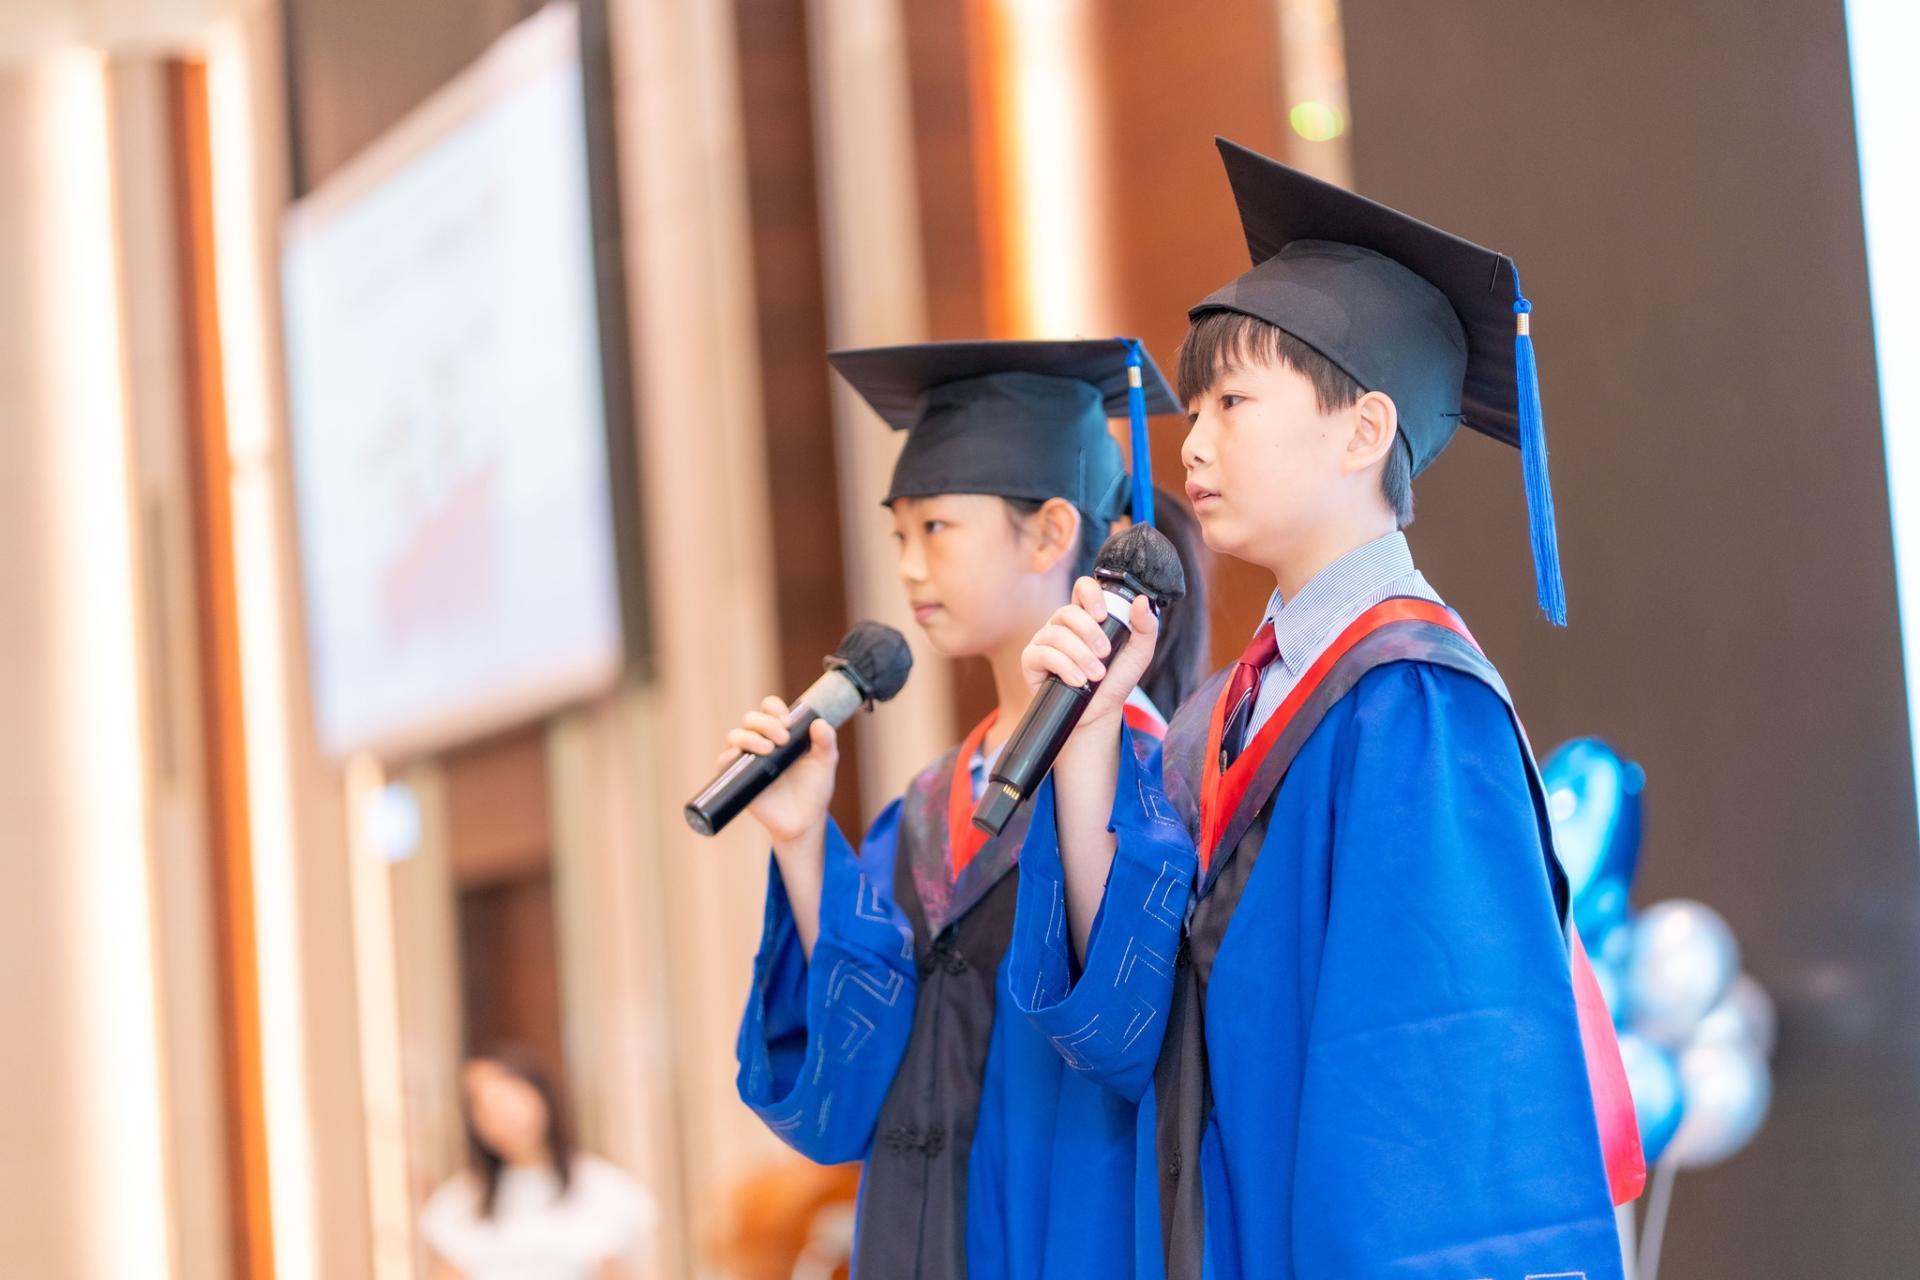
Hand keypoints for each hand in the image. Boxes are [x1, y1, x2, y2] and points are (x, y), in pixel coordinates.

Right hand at [718, 696, 838, 845]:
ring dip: (749, 737)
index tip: (788, 721)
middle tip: (783, 739)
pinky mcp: (738, 779)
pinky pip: (724, 762)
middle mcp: (760, 742)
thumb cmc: (813, 789)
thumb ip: (826, 742)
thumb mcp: (825, 763)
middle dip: (765, 724)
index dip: (774, 708)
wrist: (804, 820)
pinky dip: (729, 756)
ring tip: (769, 750)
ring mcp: (747, 760)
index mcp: (780, 733)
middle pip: (751, 719)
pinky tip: (741, 758)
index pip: (769, 708)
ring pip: (735, 736)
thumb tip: (819, 722)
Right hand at [1021, 576, 1159, 737]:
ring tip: (1095, 675)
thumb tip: (1141, 601)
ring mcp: (1045, 640)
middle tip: (1105, 653)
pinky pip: (1043, 654)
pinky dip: (1064, 667)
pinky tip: (1077, 680)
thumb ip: (1145, 627)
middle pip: (1068, 611)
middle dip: (1090, 633)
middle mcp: (1063, 624)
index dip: (1091, 595)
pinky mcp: (1032, 660)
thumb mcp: (1138, 655)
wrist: (1098, 713)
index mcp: (1086, 616)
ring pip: (1057, 635)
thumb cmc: (1115, 680)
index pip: (1083, 588)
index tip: (1103, 615)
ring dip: (1081, 656)